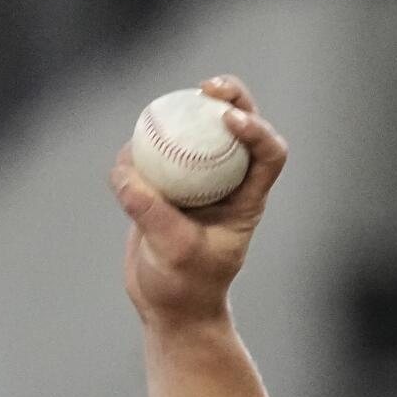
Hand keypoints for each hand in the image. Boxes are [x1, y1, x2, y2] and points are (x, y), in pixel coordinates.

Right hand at [109, 75, 287, 324]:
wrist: (169, 308)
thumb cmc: (185, 288)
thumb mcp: (173, 252)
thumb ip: (152, 212)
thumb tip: (128, 171)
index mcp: (248, 200)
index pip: (269, 155)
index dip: (258, 129)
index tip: (230, 120)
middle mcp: (226, 184)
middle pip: (238, 127)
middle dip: (230, 98)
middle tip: (207, 88)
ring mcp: (195, 181)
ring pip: (197, 131)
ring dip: (185, 108)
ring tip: (164, 106)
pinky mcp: (164, 185)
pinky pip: (156, 149)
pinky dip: (145, 140)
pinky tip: (132, 147)